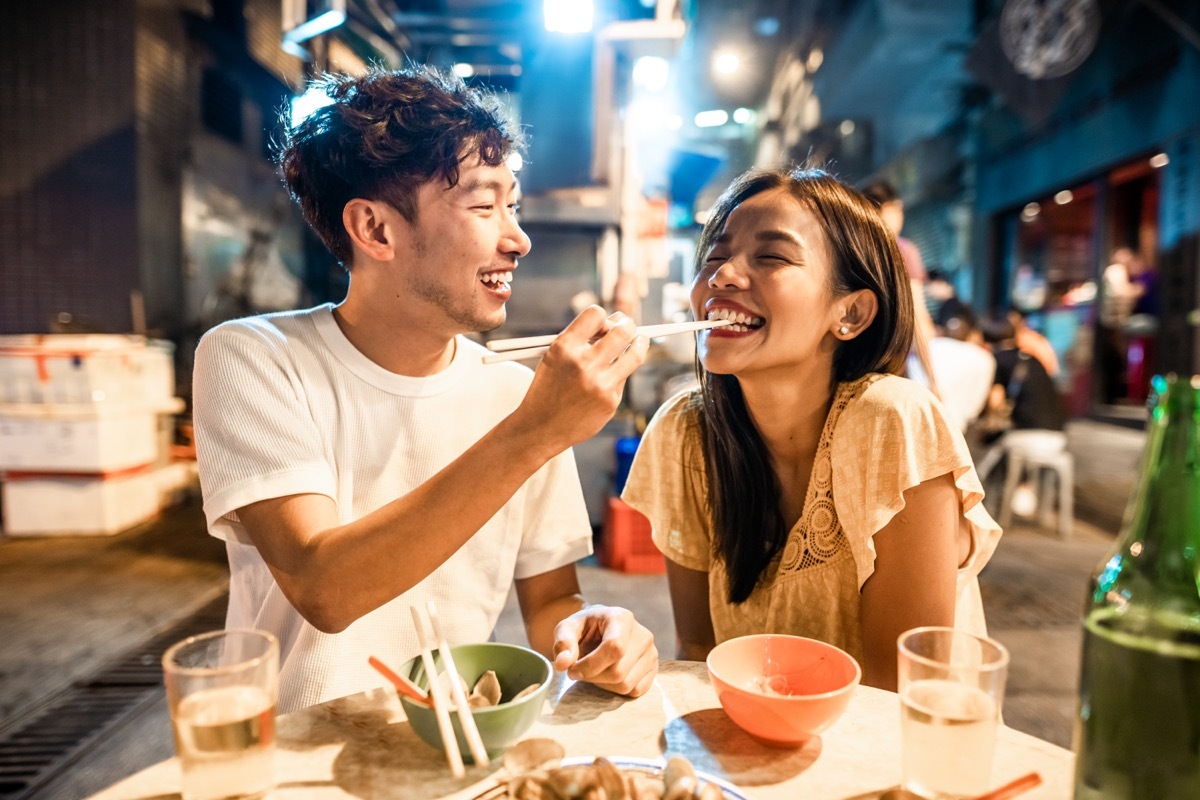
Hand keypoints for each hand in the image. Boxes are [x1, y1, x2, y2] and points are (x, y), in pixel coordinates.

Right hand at [514, 306, 648, 453]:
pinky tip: (609, 377)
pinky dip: (620, 373)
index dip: (604, 317)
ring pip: (635, 352)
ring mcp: (599, 383)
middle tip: (628, 328)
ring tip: (639, 341)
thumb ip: (580, 340)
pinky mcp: (610, 401)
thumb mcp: (554, 357)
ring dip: (640, 343)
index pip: (596, 313)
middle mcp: (583, 363)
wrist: (540, 427)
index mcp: (564, 347)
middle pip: (622, 330)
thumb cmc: (549, 389)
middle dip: (628, 325)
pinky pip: (625, 377)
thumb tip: (615, 322)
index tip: (606, 323)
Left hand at [551, 605, 657, 696]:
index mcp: (621, 618)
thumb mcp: (567, 628)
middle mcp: (642, 635)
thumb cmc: (584, 628)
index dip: (590, 665)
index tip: (573, 670)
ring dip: (603, 684)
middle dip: (593, 677)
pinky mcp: (654, 668)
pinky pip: (635, 691)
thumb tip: (563, 664)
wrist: (602, 629)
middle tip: (579, 671)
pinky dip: (617, 690)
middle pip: (618, 672)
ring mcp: (651, 652)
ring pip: (626, 684)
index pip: (614, 648)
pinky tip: (607, 676)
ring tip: (594, 671)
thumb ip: (562, 643)